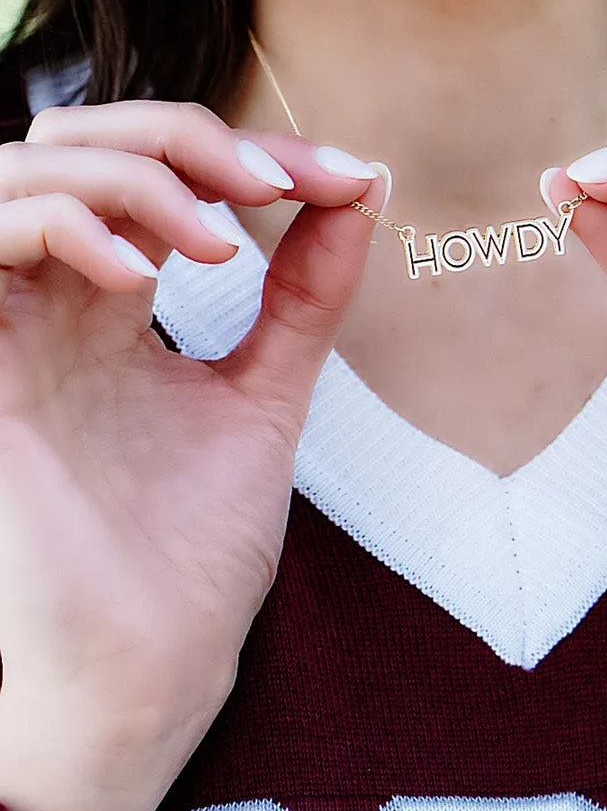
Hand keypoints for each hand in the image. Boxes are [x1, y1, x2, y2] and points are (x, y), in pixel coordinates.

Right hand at [0, 100, 383, 810]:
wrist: (152, 672)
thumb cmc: (193, 552)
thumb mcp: (268, 393)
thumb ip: (306, 294)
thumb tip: (367, 185)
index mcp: (110, 304)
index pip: (152, 168)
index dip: (244, 148)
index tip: (345, 180)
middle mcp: (52, 304)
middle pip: (76, 138)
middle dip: (185, 137)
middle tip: (280, 186)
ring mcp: (11, 332)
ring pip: (25, 168)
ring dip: (133, 176)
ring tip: (221, 242)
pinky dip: (68, 222)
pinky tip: (144, 274)